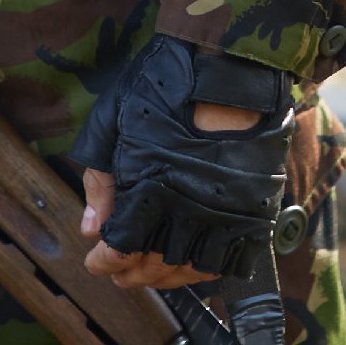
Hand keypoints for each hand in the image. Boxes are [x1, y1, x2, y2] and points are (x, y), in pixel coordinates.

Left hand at [67, 37, 294, 288]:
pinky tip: (191, 261)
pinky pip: (232, 258)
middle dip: (132, 274)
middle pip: (157, 265)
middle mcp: (188, 211)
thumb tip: (90, 230)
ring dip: (168, 277)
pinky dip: (208, 268)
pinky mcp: (255, 211)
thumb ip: (100, 180)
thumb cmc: (162, 87)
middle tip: (119, 273)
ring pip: (193, 268)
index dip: (106, 263)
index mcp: (150, 190)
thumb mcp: (114, 123)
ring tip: (151, 272)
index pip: (123, 250)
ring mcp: (225, 213)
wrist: (229, 67)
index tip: (95, 262)